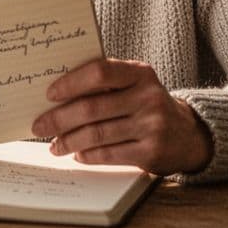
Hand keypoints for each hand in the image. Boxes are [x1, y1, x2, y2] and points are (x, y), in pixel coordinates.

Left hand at [31, 58, 212, 175]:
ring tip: (55, 145)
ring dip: (69, 141)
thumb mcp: (134, 84)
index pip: (100, 71)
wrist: (188, 134)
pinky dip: (87, 155)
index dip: (71, 83)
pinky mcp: (151, 152)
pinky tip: (76, 154)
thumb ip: (105, 83)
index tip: (50, 94)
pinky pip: (108, 154)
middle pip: (92, 108)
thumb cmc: (147, 104)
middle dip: (59, 119)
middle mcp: (148, 97)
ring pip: (97, 134)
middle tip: (39, 126)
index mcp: (140, 73)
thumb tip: (56, 95)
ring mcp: (152, 126)